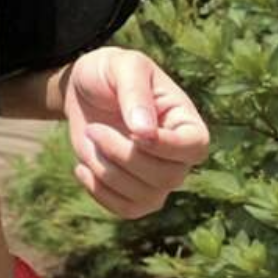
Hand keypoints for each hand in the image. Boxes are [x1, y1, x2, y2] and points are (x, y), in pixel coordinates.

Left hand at [61, 47, 210, 216]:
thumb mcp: (121, 66)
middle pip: (167, 177)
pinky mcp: (134, 194)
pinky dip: (99, 192)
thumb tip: (145, 133)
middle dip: (123, 156)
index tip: (132, 130)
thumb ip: (135, 94)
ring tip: (90, 141)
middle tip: (93, 128)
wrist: (84, 93)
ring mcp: (158, 179)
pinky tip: (83, 166)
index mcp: (186, 120)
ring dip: (106, 172)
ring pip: (145, 197)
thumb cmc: (108, 72)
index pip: (194, 147)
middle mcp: (179, 156)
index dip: (164, 146)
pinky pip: (126, 210)